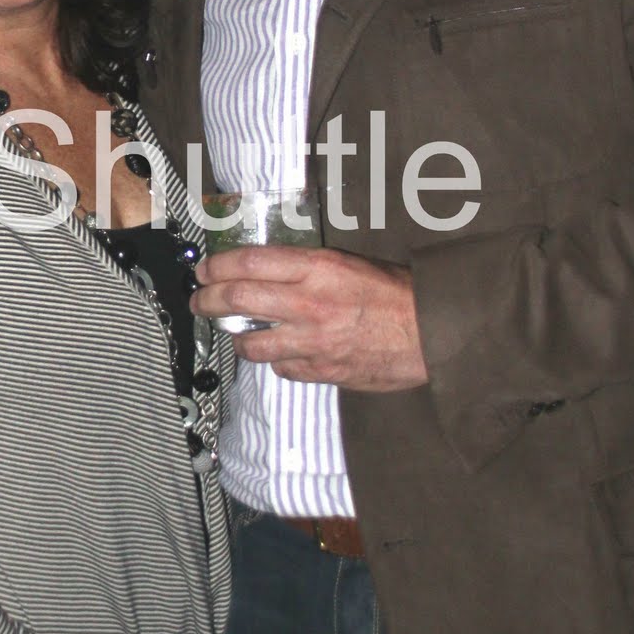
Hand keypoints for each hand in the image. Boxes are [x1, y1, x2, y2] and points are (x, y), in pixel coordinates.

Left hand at [193, 245, 427, 391]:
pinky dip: (273, 360)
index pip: (250, 262)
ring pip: (251, 343)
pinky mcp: (323, 372)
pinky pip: (281, 368)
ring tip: (231, 331)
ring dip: (234, 337)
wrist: (434, 332)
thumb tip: (264, 270)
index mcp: (318, 269)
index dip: (217, 266)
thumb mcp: (349, 263)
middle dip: (207, 300)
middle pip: (238, 299)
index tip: (204, 270)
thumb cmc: (396, 293)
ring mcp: (314, 342)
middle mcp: (310, 304)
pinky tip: (276, 352)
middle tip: (199, 300)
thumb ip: (306, 267)